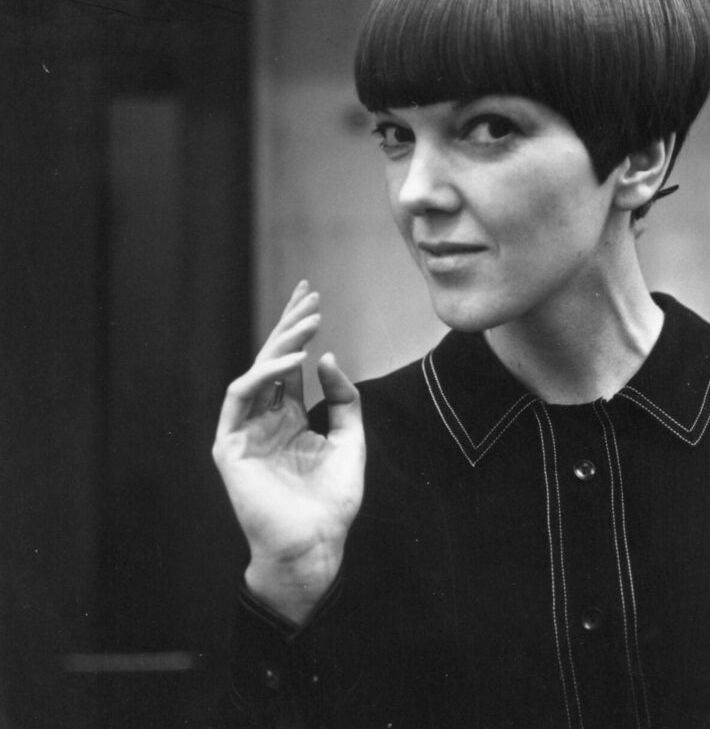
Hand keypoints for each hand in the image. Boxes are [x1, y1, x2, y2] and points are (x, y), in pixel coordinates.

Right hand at [212, 280, 364, 623]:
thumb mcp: (350, 441)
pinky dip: (265, 375)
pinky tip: (294, 359)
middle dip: (289, 325)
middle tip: (308, 293)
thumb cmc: (332, 501)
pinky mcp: (230, 445)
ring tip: (308, 320)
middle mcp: (265, 420)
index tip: (315, 300)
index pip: (291, 365)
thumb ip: (343, 399)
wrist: (315, 544)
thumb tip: (327, 357)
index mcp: (289, 419)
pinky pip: (241, 397)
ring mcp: (245, 431)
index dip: (300, 332)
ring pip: (256, 372)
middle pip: (272, 361)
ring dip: (280, 343)